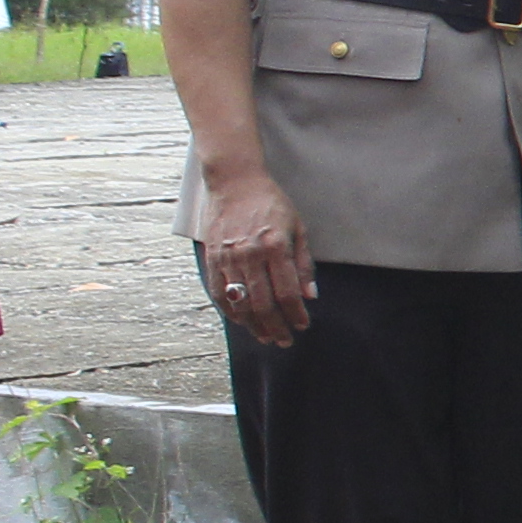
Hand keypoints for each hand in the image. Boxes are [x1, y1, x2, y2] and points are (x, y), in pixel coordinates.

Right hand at [197, 164, 317, 348]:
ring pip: (240, 302)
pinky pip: (219, 291)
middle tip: (284, 340)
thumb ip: (303, 263)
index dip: (295, 314)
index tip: (302, 325)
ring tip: (265, 336)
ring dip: (253, 324)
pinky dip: (230, 310)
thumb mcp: (298, 227)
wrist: (234, 182)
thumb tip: (309, 295)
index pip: (287, 292)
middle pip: (262, 303)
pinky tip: (241, 320)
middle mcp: (249, 255)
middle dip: (275, 326)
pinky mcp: (212, 257)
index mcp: (275, 247)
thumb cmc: (271, 203)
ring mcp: (227, 257)